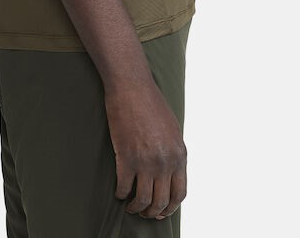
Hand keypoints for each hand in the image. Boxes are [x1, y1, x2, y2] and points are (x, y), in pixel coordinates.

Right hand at [104, 76, 186, 219]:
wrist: (132, 86)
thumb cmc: (151, 103)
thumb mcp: (172, 129)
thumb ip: (173, 153)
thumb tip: (170, 172)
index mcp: (179, 155)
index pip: (180, 193)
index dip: (170, 207)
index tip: (162, 211)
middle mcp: (165, 162)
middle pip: (161, 202)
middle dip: (152, 212)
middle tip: (144, 212)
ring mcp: (146, 162)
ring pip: (143, 200)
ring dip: (136, 208)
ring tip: (130, 206)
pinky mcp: (126, 157)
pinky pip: (123, 187)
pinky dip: (120, 194)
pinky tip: (119, 192)